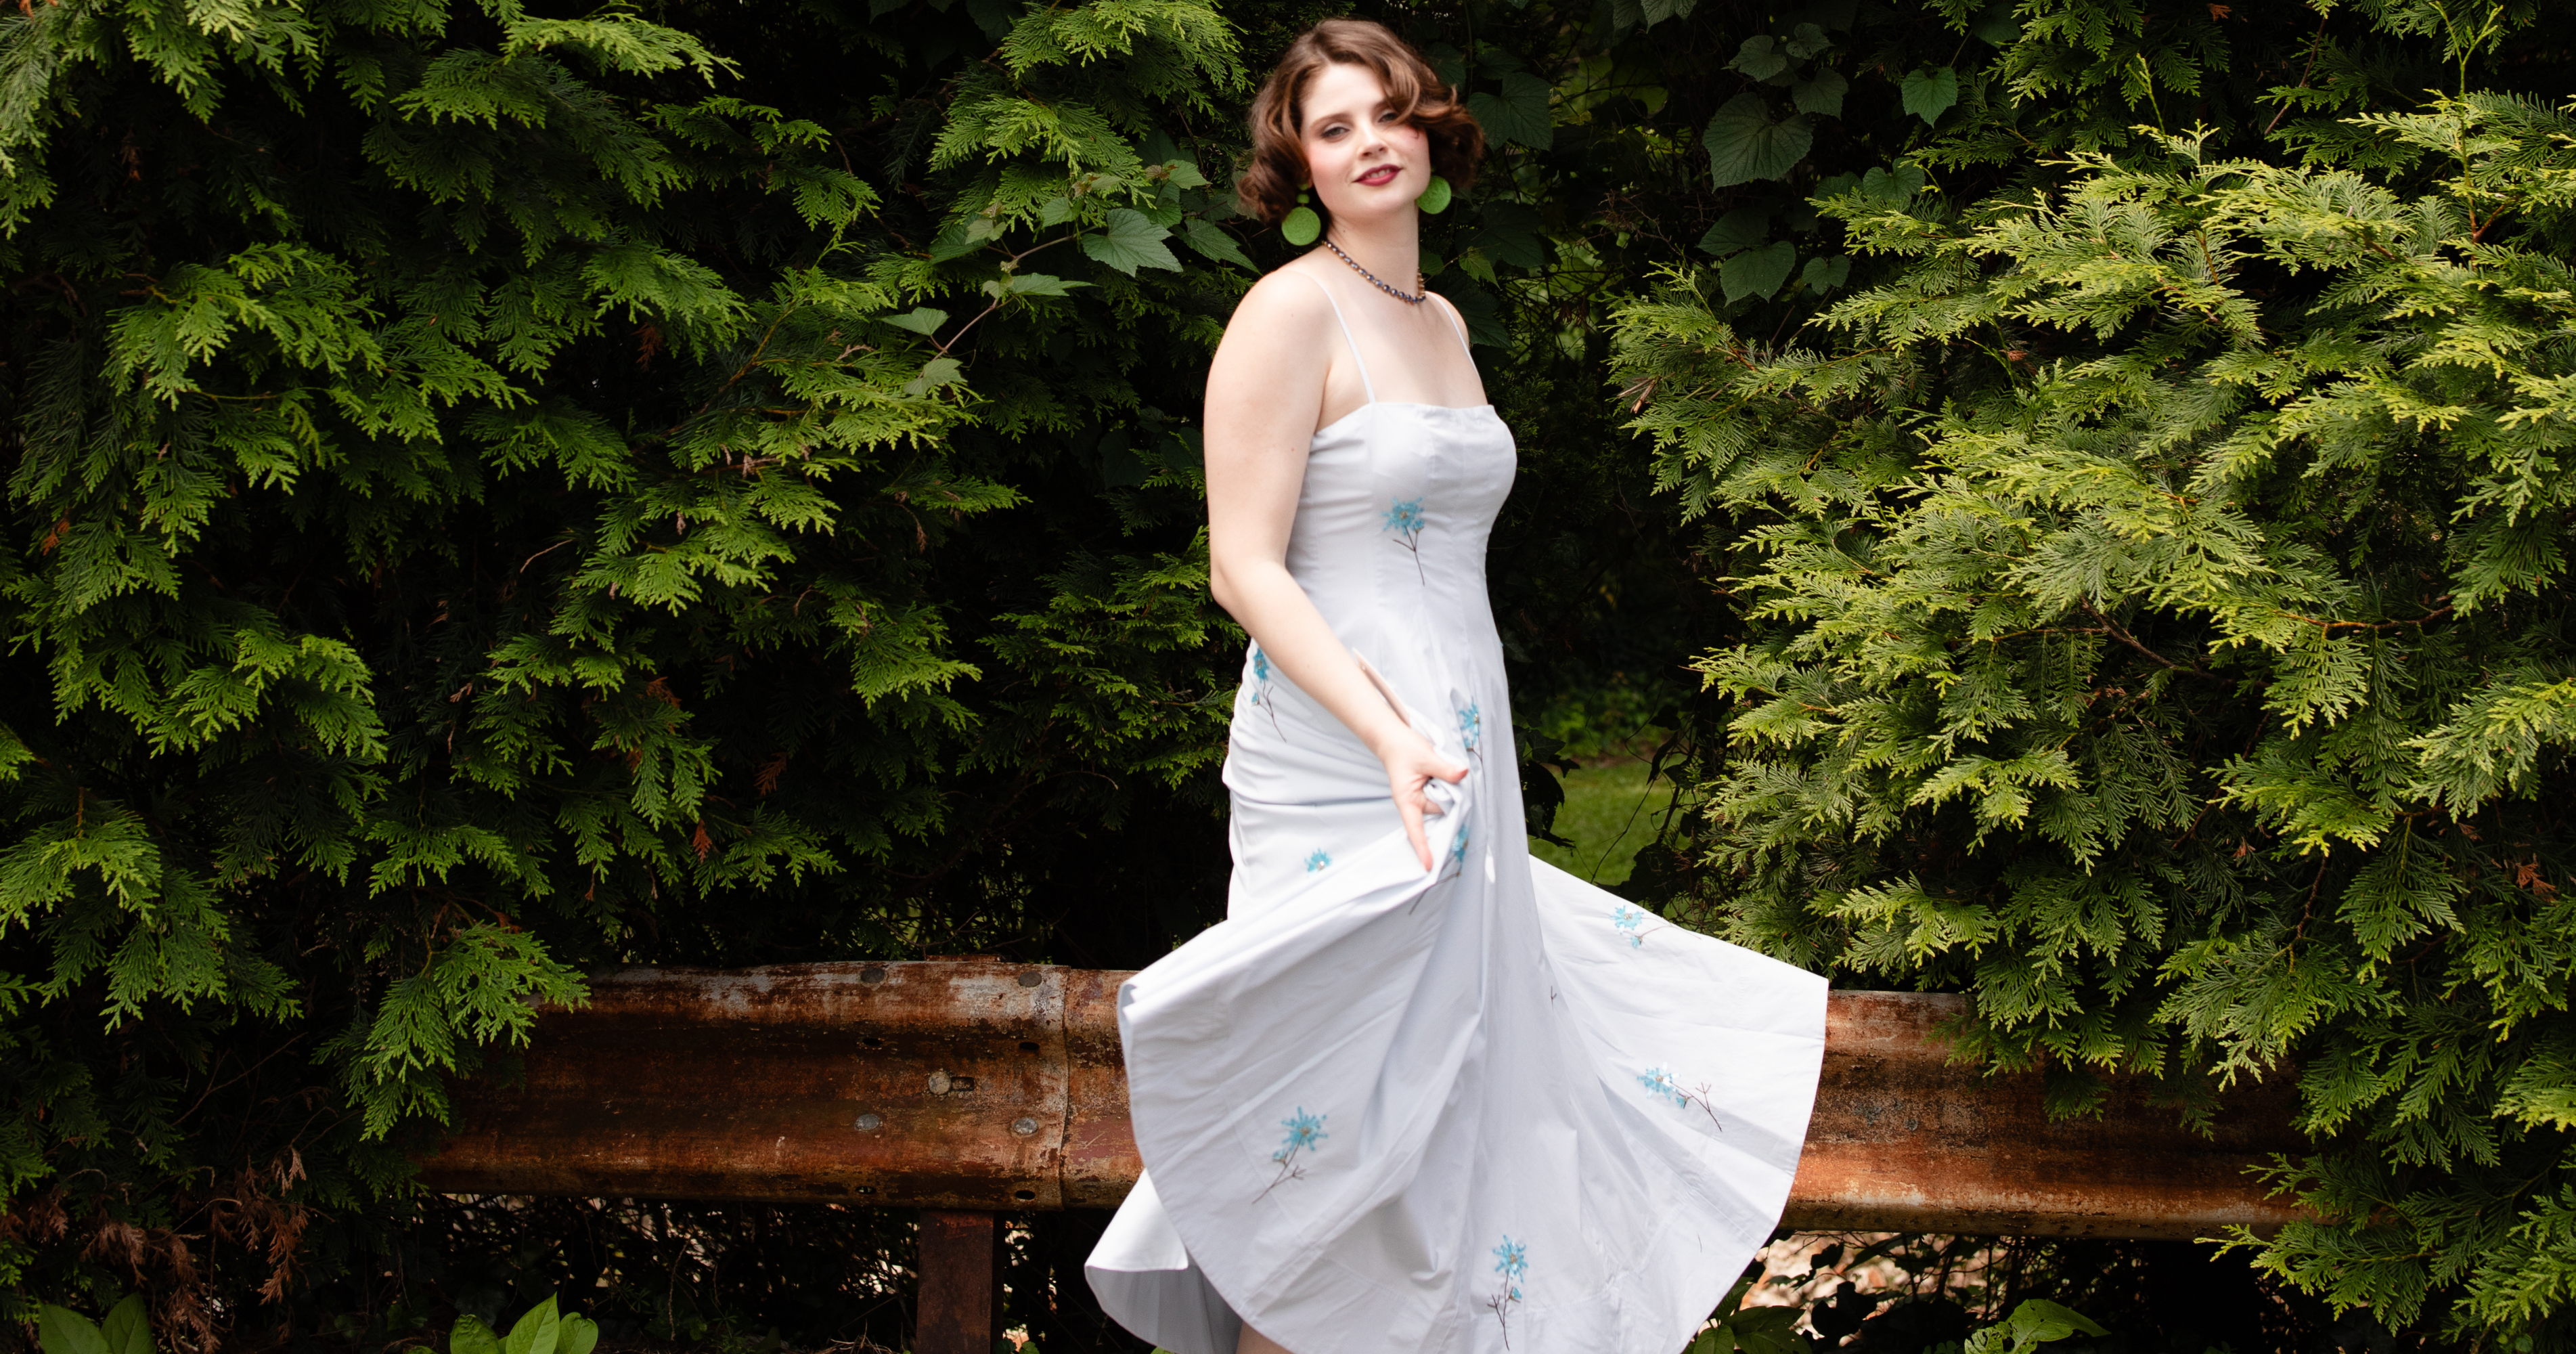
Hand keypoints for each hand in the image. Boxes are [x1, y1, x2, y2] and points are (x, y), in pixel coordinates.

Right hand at [1377, 730, 1469, 870]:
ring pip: (1443, 802)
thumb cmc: (1403, 750)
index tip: (1429, 865)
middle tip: (1448, 776)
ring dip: (1449, 790)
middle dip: (1449, 798)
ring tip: (1441, 770)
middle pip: (1439, 811)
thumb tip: (1463, 774)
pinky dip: (1447, 787)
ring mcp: (1420, 799)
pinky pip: (1442, 795)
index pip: (1416, 828)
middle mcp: (1414, 803)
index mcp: (1407, 800)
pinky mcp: (1426, 792)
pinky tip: (1445, 774)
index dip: (1423, 847)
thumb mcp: (1426, 757)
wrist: (1394, 740)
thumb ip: (1445, 769)